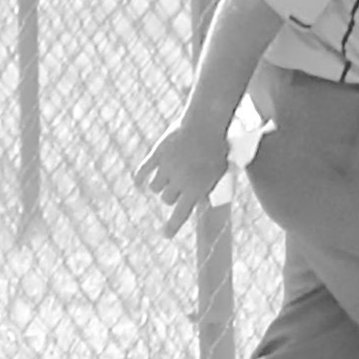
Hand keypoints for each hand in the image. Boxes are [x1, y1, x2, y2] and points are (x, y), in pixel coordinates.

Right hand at [137, 121, 231, 236]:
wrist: (207, 123)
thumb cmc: (218, 147)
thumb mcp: (220, 172)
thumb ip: (209, 188)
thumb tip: (202, 202)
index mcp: (196, 190)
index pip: (180, 215)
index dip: (171, 227)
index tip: (165, 234)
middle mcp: (179, 182)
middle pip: (167, 199)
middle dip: (172, 195)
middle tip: (178, 186)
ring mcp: (166, 168)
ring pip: (155, 187)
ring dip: (160, 185)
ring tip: (167, 177)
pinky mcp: (157, 155)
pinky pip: (143, 172)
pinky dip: (140, 179)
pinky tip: (138, 183)